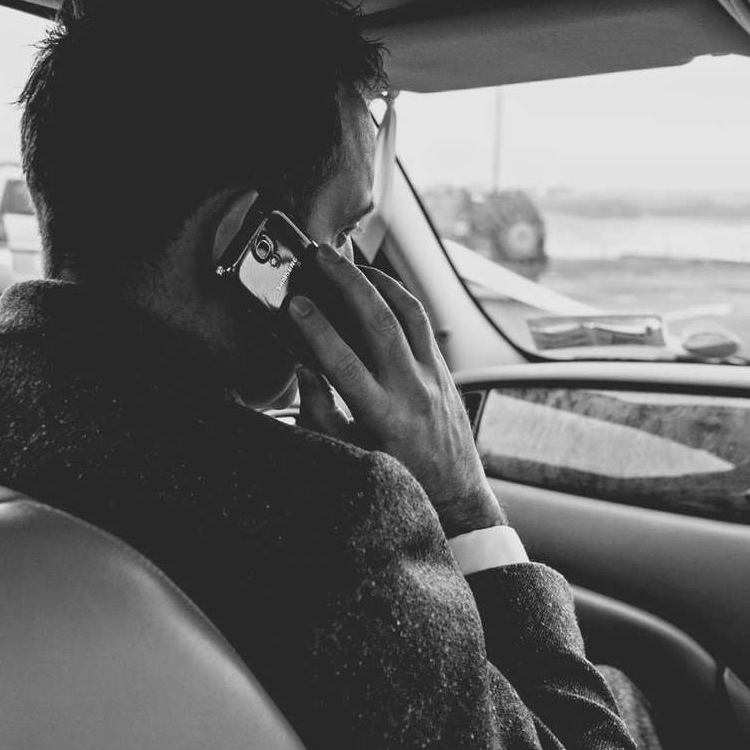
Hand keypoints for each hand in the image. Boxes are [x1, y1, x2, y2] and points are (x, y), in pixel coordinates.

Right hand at [286, 248, 500, 536]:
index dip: (318, 330)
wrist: (454, 492)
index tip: (295, 303)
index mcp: (383, 417)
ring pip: (408, 314)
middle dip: (349, 284)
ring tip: (347, 262)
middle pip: (381, 324)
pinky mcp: (444, 368)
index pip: (346, 363)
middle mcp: (412, 391)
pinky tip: (377, 284)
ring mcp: (433, 376)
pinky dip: (399, 296)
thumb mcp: (349, 453)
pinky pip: (422, 323)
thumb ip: (321, 410)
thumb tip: (303, 364)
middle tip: (321, 257)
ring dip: (377, 281)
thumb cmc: (397, 475)